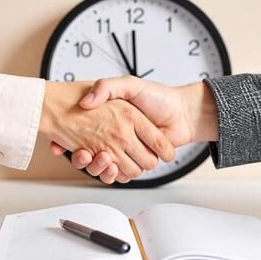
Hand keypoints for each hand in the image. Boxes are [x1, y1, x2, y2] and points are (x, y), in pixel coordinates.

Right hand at [39, 81, 174, 182]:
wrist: (183, 112)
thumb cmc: (158, 96)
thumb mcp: (129, 84)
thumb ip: (107, 87)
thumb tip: (85, 102)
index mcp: (113, 120)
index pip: (85, 135)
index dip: (79, 143)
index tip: (77, 144)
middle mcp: (119, 136)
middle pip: (96, 156)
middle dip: (93, 159)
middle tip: (92, 153)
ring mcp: (127, 149)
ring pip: (107, 168)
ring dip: (102, 168)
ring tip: (102, 158)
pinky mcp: (137, 160)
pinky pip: (121, 174)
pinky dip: (114, 175)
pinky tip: (112, 166)